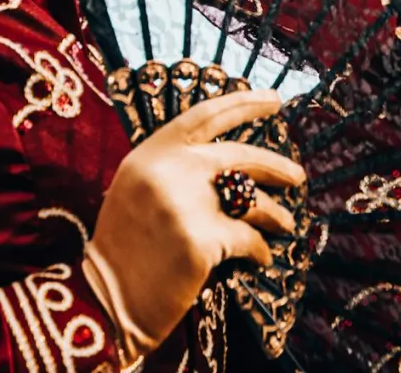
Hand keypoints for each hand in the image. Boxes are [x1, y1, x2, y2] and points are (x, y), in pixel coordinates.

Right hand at [84, 89, 304, 362]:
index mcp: (151, 152)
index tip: (274, 99)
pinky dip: (259, 249)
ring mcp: (187, 202)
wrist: (102, 300)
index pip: (207, 115)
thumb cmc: (124, 250)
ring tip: (287, 223)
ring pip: (251, 199)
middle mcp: (170, 169)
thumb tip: (230, 164)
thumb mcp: (137, 191)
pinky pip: (248, 238)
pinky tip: (262, 258)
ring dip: (275, 213)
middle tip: (298, 176)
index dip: (245, 104)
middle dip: (275, 166)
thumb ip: (175, 167)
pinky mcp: (203, 239)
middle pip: (239, 157)